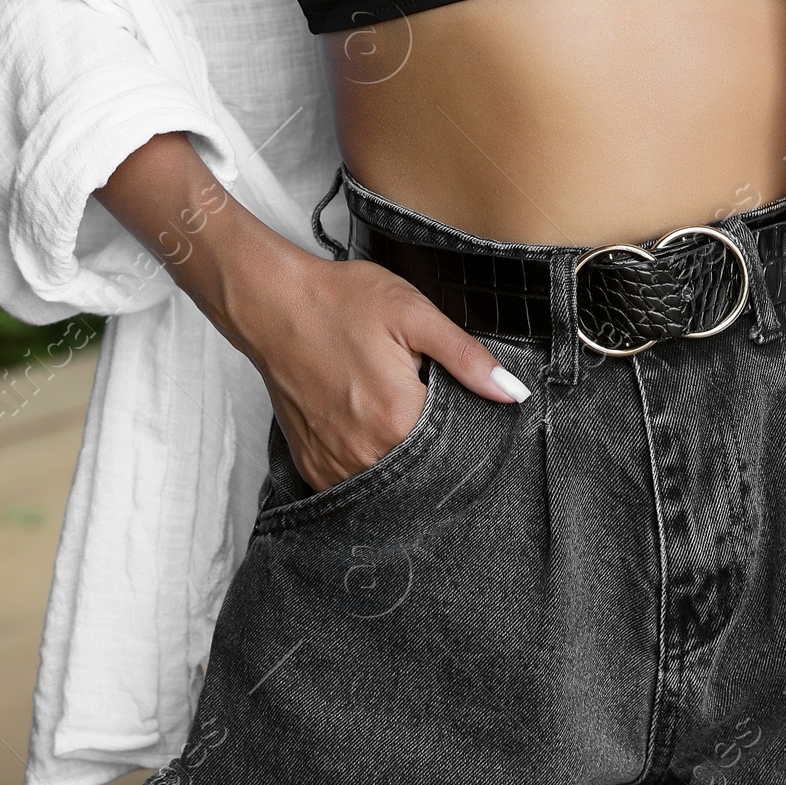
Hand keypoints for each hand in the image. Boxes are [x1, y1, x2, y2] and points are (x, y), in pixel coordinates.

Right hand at [95, 135, 531, 496]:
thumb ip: (466, 357)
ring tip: (393, 412)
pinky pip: (353, 481)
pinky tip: (369, 429)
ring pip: (387, 482)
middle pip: (421, 470)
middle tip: (421, 402)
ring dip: (399, 458)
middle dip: (433, 447)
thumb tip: (512, 392)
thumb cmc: (341, 302)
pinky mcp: (312, 465)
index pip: (453, 449)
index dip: (465, 432)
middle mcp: (365, 453)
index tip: (461, 411)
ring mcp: (334, 464)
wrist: (274, 304)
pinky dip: (367, 462)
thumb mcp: (414, 314)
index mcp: (398, 419)